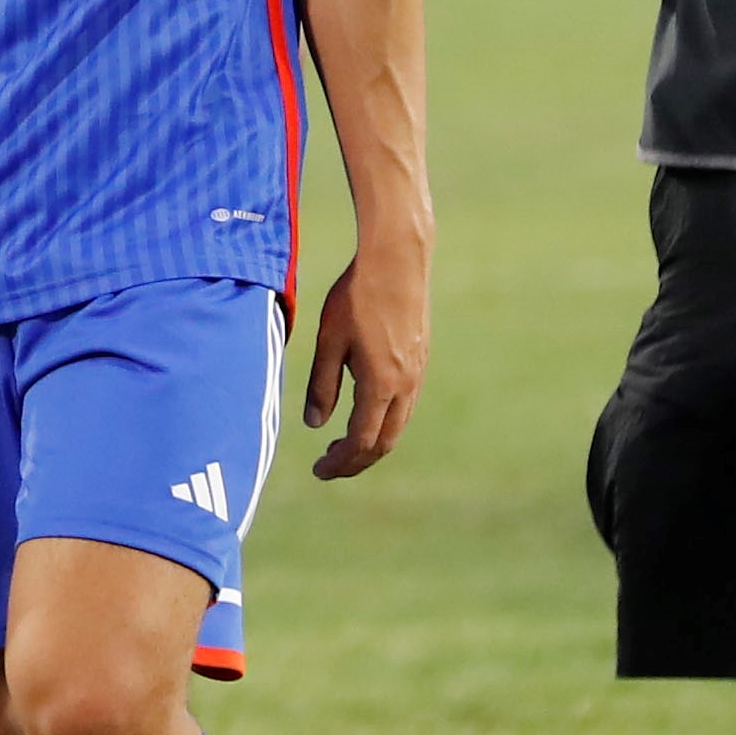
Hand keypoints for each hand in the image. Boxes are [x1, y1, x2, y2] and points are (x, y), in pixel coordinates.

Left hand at [304, 247, 427, 478]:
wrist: (397, 263)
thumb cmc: (355, 298)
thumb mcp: (328, 342)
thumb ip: (322, 386)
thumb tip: (315, 425)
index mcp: (381, 385)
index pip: (361, 441)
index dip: (339, 462)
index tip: (318, 471)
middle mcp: (406, 386)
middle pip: (385, 442)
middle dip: (356, 461)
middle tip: (328, 467)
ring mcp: (418, 374)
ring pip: (398, 425)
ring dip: (371, 442)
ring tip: (341, 446)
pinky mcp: (420, 361)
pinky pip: (405, 405)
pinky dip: (384, 422)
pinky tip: (363, 413)